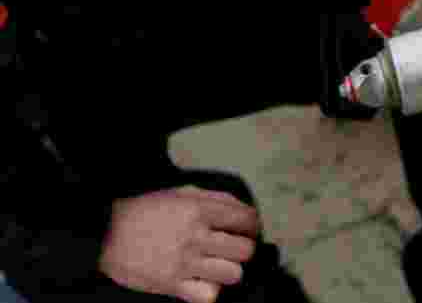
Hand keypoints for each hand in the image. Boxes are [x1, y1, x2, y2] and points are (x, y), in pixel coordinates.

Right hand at [99, 185, 258, 302]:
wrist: (105, 232)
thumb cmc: (145, 210)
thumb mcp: (181, 192)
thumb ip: (215, 198)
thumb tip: (242, 209)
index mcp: (200, 210)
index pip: (247, 220)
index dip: (252, 226)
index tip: (247, 230)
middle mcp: (196, 236)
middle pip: (245, 250)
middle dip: (244, 249)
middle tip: (234, 249)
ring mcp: (185, 262)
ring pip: (233, 274)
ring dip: (229, 271)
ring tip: (218, 266)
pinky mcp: (172, 285)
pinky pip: (210, 296)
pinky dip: (210, 291)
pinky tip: (202, 281)